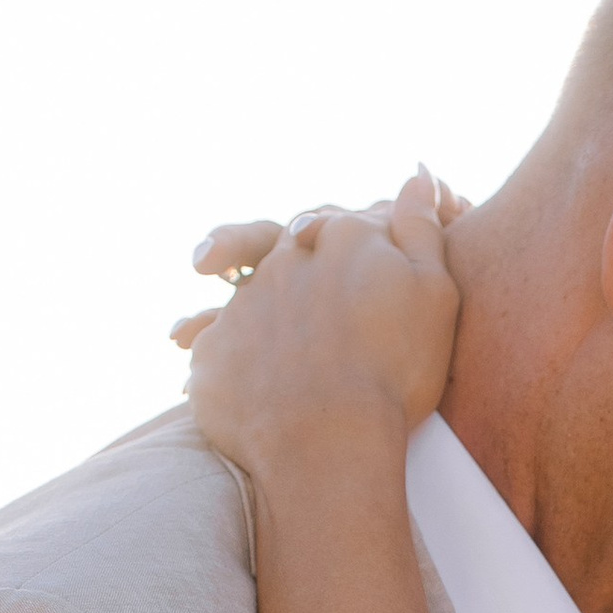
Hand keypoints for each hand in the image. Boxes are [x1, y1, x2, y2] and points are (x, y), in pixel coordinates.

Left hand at [178, 175, 461, 472]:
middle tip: (204, 260)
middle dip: (239, 251)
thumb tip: (416, 173)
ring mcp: (245, 306)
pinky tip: (193, 385)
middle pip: (267, 249)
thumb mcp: (432, 291)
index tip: (313, 237)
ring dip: (215, 316)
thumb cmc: (395, 369)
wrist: (334, 438)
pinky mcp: (214, 357)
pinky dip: (209, 366)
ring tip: (179, 333)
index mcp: (339, 238)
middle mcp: (285, 260)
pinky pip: (210, 354)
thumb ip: (419, 228)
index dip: (327, 234)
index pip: (331, 224)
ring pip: (233, 302)